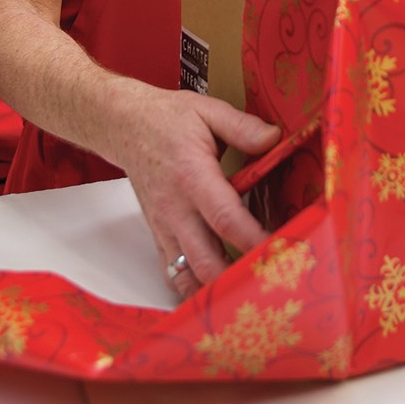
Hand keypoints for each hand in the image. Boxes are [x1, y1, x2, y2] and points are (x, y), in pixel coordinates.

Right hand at [102, 78, 280, 298]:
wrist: (122, 126)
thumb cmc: (165, 119)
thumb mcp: (207, 110)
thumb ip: (242, 127)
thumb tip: (276, 138)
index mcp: (192, 176)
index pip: (225, 218)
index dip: (253, 240)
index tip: (281, 251)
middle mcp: (176, 209)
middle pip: (206, 260)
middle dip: (238, 278)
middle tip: (272, 282)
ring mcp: (164, 227)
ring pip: (188, 275)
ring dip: (217, 290)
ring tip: (250, 293)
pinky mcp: (159, 235)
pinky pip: (173, 274)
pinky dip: (195, 290)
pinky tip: (218, 293)